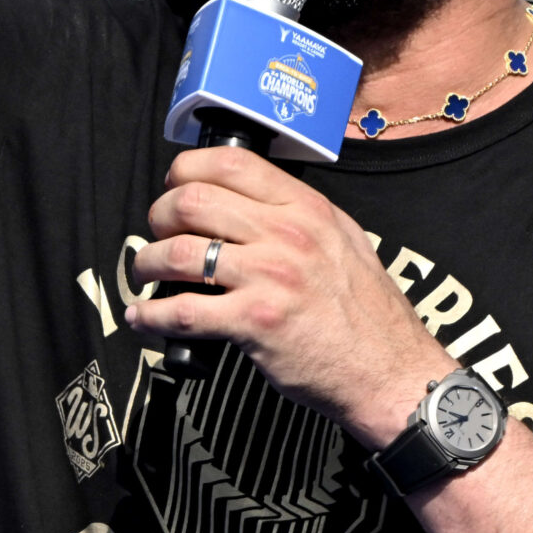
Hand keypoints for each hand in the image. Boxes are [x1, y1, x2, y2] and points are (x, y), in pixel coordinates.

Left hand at [125, 147, 455, 444]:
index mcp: (308, 208)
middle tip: (157, 235)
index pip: (232, 163)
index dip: (187, 170)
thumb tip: (251, 204)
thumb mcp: (345, 242)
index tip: (174, 187)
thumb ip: (302, 218)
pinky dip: (151, 315)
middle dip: (159, 216)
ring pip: (179, 253)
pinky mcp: (254, 323)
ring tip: (146, 275)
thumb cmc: (368, 313)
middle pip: (193, 201)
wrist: (388, 369)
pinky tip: (144, 317)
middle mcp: (287, 235)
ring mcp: (270, 278)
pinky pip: (182, 311)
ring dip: (147, 264)